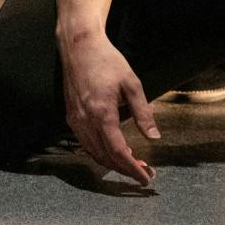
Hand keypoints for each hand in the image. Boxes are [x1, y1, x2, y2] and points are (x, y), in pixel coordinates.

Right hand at [58, 30, 159, 183]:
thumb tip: (154, 136)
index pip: (119, 152)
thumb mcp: (132, 84)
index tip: (147, 178)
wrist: (79, 46)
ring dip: (112, 163)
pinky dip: (99, 152)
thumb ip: (143, 112)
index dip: (133, 169)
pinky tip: (112, 151)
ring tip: (132, 164)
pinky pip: (85, 144)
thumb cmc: (107, 61)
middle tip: (145, 173)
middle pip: (106, 157)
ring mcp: (75, 120)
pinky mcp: (70, 117)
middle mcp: (86, 121)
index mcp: (103, 113)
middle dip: (125, 170)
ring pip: (93, 153)